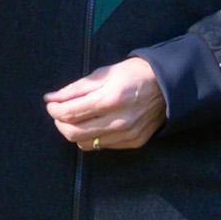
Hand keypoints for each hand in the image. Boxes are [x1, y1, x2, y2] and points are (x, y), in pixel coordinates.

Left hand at [43, 57, 166, 153]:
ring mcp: (128, 134)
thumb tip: (51, 98)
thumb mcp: (104, 74)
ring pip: (85, 144)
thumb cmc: (134, 75)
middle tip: (60, 113)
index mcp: (110, 99)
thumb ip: (75, 89)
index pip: (69, 113)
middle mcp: (119, 121)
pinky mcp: (134, 142)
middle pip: (73, 133)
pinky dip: (92, 137)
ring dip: (74, 132)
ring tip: (78, 118)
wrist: (169, 86)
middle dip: (60, 124)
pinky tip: (96, 124)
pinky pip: (102, 146)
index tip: (51, 104)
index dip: (54, 110)